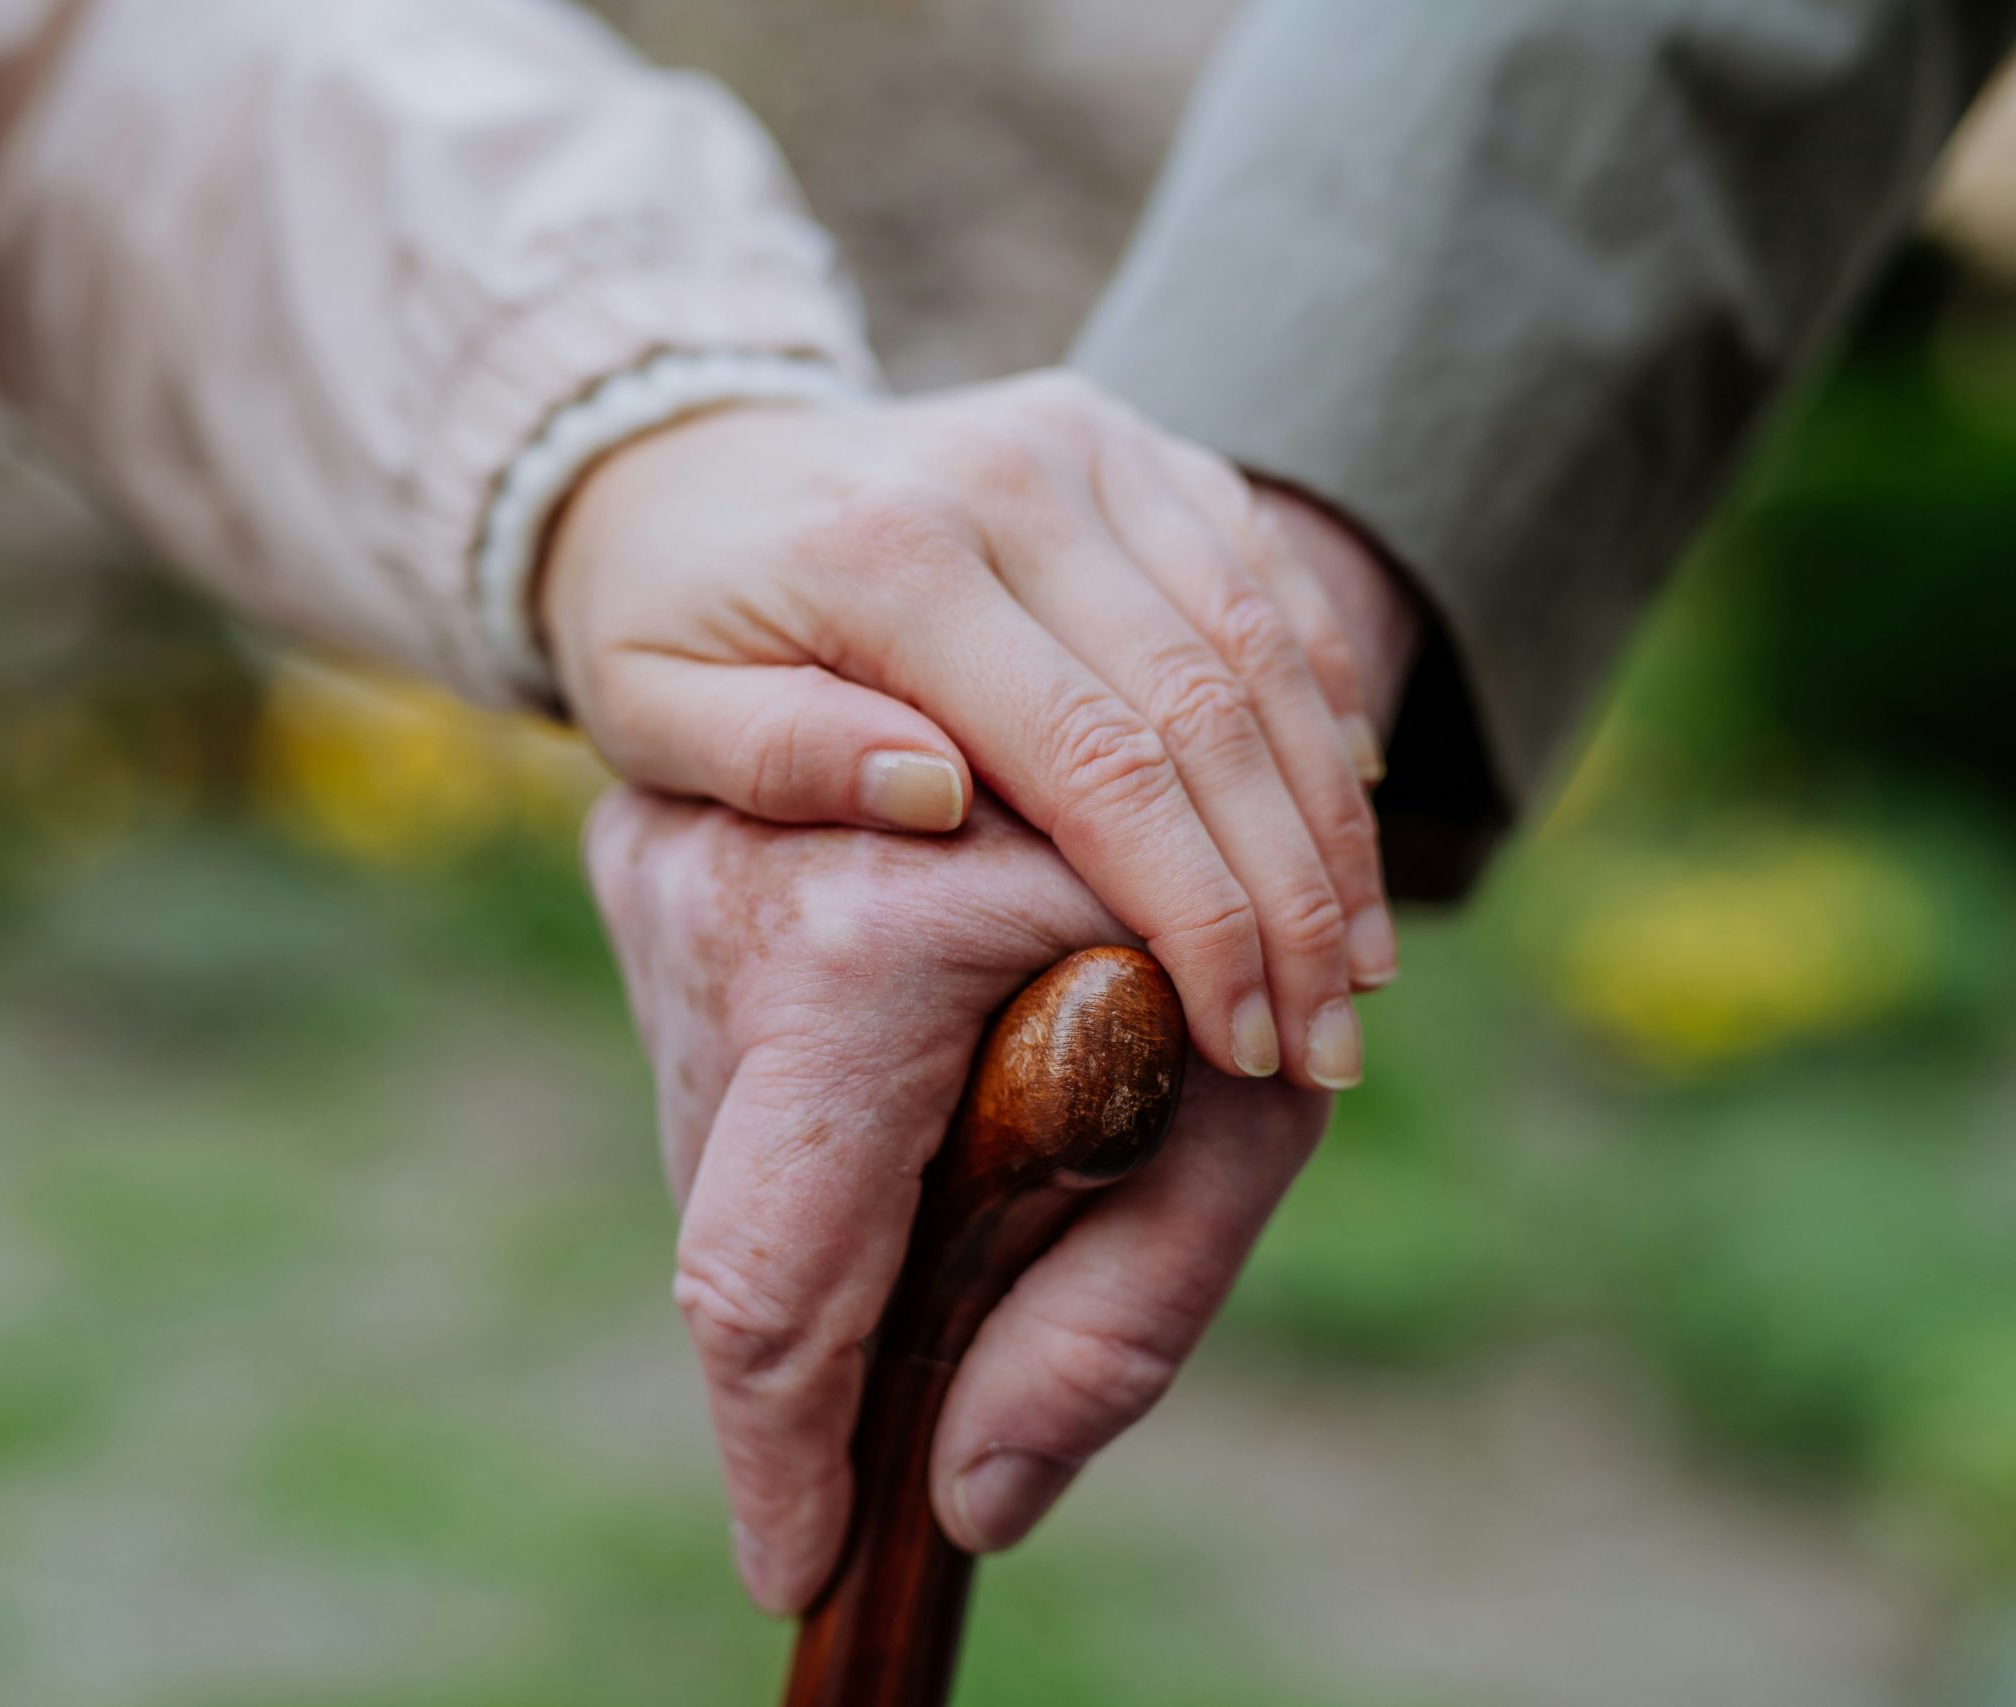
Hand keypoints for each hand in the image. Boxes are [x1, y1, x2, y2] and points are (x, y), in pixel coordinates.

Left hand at [547, 371, 1400, 1090]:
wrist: (672, 461)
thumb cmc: (662, 625)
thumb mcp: (655, 713)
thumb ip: (781, 757)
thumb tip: (940, 799)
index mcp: (893, 556)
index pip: (1096, 756)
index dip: (1192, 910)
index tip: (1242, 1040)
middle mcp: (1013, 477)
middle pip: (1209, 705)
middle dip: (1290, 893)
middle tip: (1331, 1046)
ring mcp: (1085, 445)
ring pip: (1262, 642)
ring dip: (1332, 817)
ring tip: (1361, 969)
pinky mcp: (1127, 442)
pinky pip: (1261, 573)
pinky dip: (1323, 699)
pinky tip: (1350, 824)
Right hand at [585, 786, 1334, 1613]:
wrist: (1129, 689)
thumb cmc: (1225, 923)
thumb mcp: (1245, 1124)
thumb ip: (1125, 1321)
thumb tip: (969, 1499)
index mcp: (874, 952)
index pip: (770, 1278)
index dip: (779, 1457)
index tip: (797, 1571)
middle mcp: (731, 894)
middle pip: (731, 1229)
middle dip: (814, 1352)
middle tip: (904, 1390)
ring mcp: (664, 860)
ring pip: (710, 1158)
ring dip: (816, 1227)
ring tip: (954, 1163)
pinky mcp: (638, 846)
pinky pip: (702, 1076)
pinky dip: (790, 1137)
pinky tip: (897, 1097)